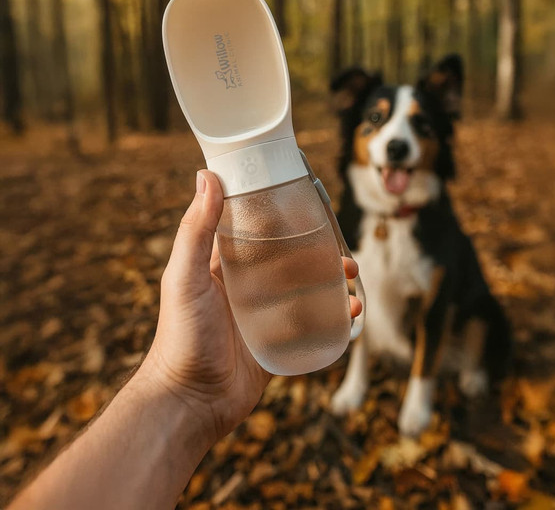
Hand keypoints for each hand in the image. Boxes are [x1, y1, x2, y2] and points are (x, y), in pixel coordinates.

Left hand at [142, 170, 360, 443]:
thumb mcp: (185, 276)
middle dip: (316, 250)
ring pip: (307, 291)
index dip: (281, 218)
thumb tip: (206, 176)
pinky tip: (351, 311)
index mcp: (225, 267)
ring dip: (332, 280)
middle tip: (339, 244)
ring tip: (352, 273)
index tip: (306, 205)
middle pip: (290, 261)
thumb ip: (196, 229)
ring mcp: (266, 317)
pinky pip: (313, 325)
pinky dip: (335, 316)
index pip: (257, 233)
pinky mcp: (279, 345)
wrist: (190, 401)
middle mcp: (247, 289)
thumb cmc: (180, 337)